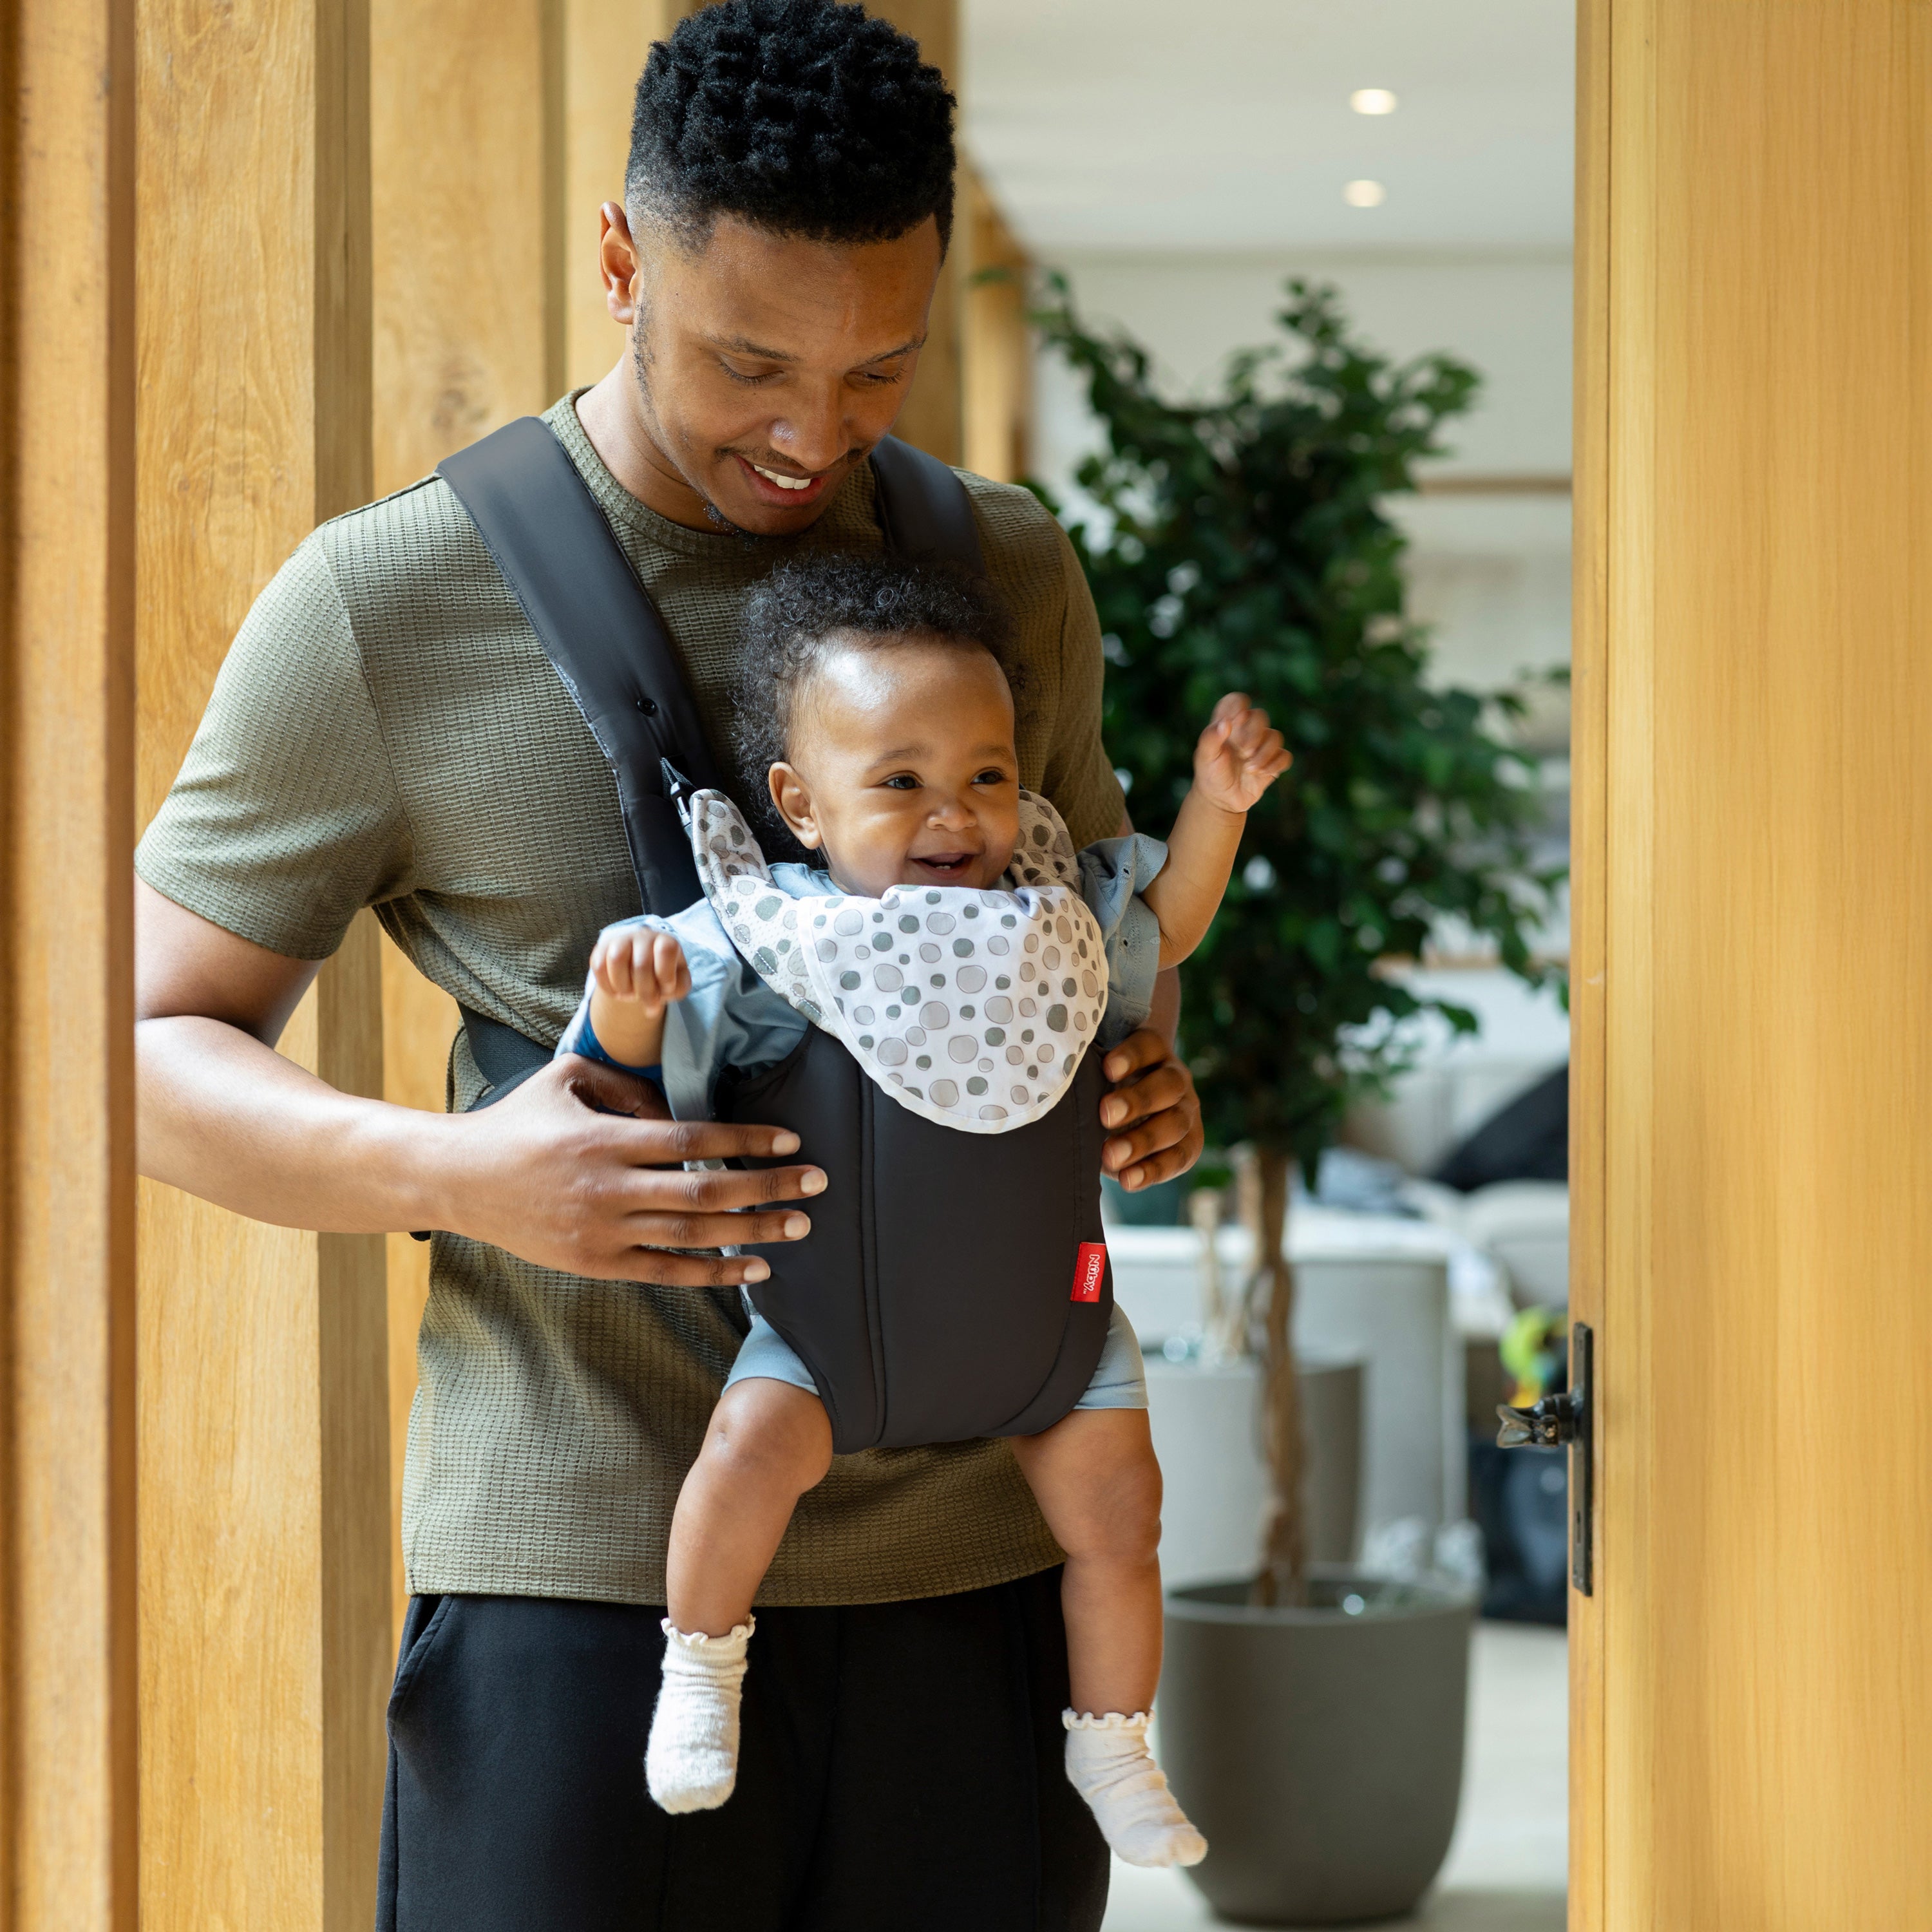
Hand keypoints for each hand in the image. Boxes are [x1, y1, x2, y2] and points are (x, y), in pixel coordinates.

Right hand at [439, 1054, 826, 1287]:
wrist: (459, 1179)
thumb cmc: (519, 1121)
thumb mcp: (568, 1078)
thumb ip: (628, 1087)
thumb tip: (679, 1109)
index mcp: (605, 1138)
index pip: (692, 1138)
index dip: (746, 1140)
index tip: (790, 1139)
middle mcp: (608, 1188)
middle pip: (703, 1192)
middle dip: (767, 1188)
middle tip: (817, 1183)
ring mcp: (601, 1232)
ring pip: (691, 1237)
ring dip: (752, 1233)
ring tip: (798, 1226)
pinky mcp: (595, 1264)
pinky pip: (665, 1271)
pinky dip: (713, 1272)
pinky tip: (754, 1269)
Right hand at [591, 925, 689, 1014]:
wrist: (639, 968)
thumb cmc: (662, 974)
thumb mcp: (678, 982)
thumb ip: (678, 989)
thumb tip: (658, 1000)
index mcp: (665, 941)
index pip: (666, 949)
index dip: (666, 975)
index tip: (666, 988)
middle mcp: (642, 936)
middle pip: (641, 964)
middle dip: (645, 992)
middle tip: (648, 1003)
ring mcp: (620, 940)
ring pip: (617, 959)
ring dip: (623, 987)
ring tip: (629, 996)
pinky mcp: (601, 949)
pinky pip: (598, 967)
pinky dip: (607, 986)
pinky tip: (617, 992)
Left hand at [1098, 1027, 1203, 1191]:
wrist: (1129, 1114)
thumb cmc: (1102, 1086)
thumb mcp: (1097, 1074)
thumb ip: (1087, 1076)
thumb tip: (1054, 1087)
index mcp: (1153, 1052)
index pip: (1148, 1046)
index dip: (1131, 1056)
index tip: (1107, 1068)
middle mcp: (1176, 1078)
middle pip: (1168, 1085)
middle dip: (1137, 1101)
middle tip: (1105, 1115)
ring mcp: (1187, 1111)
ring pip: (1175, 1123)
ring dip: (1142, 1141)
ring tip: (1111, 1156)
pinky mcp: (1190, 1144)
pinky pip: (1178, 1158)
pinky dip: (1152, 1171)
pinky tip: (1128, 1179)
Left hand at [1192, 692, 1291, 814]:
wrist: (1220, 800)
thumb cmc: (1210, 773)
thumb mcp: (1205, 756)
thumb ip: (1210, 738)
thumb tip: (1226, 723)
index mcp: (1229, 724)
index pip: (1236, 701)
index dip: (1239, 705)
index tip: (1236, 720)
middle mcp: (1247, 732)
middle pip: (1261, 716)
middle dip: (1255, 733)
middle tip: (1244, 751)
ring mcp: (1261, 747)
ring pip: (1276, 737)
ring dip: (1264, 754)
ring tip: (1250, 769)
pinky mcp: (1272, 763)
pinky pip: (1285, 757)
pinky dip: (1275, 764)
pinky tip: (1261, 774)